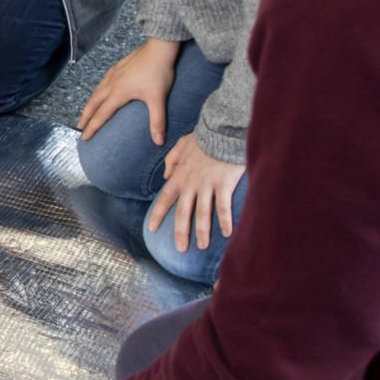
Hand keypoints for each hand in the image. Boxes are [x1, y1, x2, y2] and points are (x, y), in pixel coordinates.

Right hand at [77, 39, 180, 142]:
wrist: (159, 48)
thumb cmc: (158, 72)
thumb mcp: (158, 99)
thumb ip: (157, 121)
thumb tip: (159, 141)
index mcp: (118, 93)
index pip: (101, 115)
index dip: (92, 128)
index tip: (84, 138)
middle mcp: (112, 84)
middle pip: (93, 103)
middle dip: (85, 117)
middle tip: (79, 127)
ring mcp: (114, 74)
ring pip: (96, 91)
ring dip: (89, 103)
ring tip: (86, 111)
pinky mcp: (118, 67)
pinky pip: (103, 81)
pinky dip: (98, 90)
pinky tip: (101, 90)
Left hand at [148, 133, 245, 253]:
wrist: (221, 130)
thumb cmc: (203, 137)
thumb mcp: (181, 145)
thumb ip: (171, 160)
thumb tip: (165, 175)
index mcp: (179, 175)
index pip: (165, 198)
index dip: (158, 214)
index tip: (151, 229)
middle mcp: (191, 183)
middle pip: (183, 212)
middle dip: (180, 232)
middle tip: (180, 249)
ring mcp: (207, 185)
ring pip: (203, 213)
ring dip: (202, 231)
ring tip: (202, 246)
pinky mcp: (224, 184)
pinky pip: (224, 206)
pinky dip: (225, 220)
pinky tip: (227, 233)